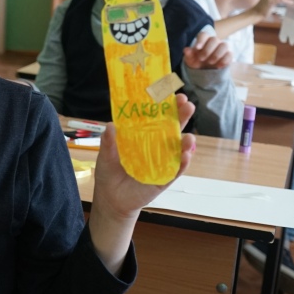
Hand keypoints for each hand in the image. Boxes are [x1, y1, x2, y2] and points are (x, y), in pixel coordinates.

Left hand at [92, 93, 196, 220]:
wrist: (111, 200)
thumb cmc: (109, 173)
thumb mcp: (106, 155)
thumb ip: (109, 142)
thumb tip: (111, 126)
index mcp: (143, 136)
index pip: (157, 118)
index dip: (165, 106)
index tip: (171, 93)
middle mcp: (156, 146)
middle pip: (172, 129)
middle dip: (181, 116)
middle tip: (187, 105)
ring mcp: (162, 162)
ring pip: (178, 148)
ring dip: (186, 142)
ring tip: (188, 137)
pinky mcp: (164, 179)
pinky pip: (176, 170)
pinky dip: (182, 163)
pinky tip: (185, 156)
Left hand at [184, 31, 232, 69]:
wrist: (204, 70)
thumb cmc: (196, 61)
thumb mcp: (190, 59)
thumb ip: (188, 54)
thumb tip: (186, 50)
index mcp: (204, 40)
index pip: (204, 35)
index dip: (201, 40)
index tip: (197, 48)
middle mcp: (214, 41)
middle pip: (214, 39)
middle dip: (208, 49)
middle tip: (201, 58)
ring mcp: (222, 47)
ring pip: (224, 45)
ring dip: (217, 54)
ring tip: (210, 62)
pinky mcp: (228, 55)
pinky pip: (230, 54)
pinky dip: (225, 60)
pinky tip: (218, 66)